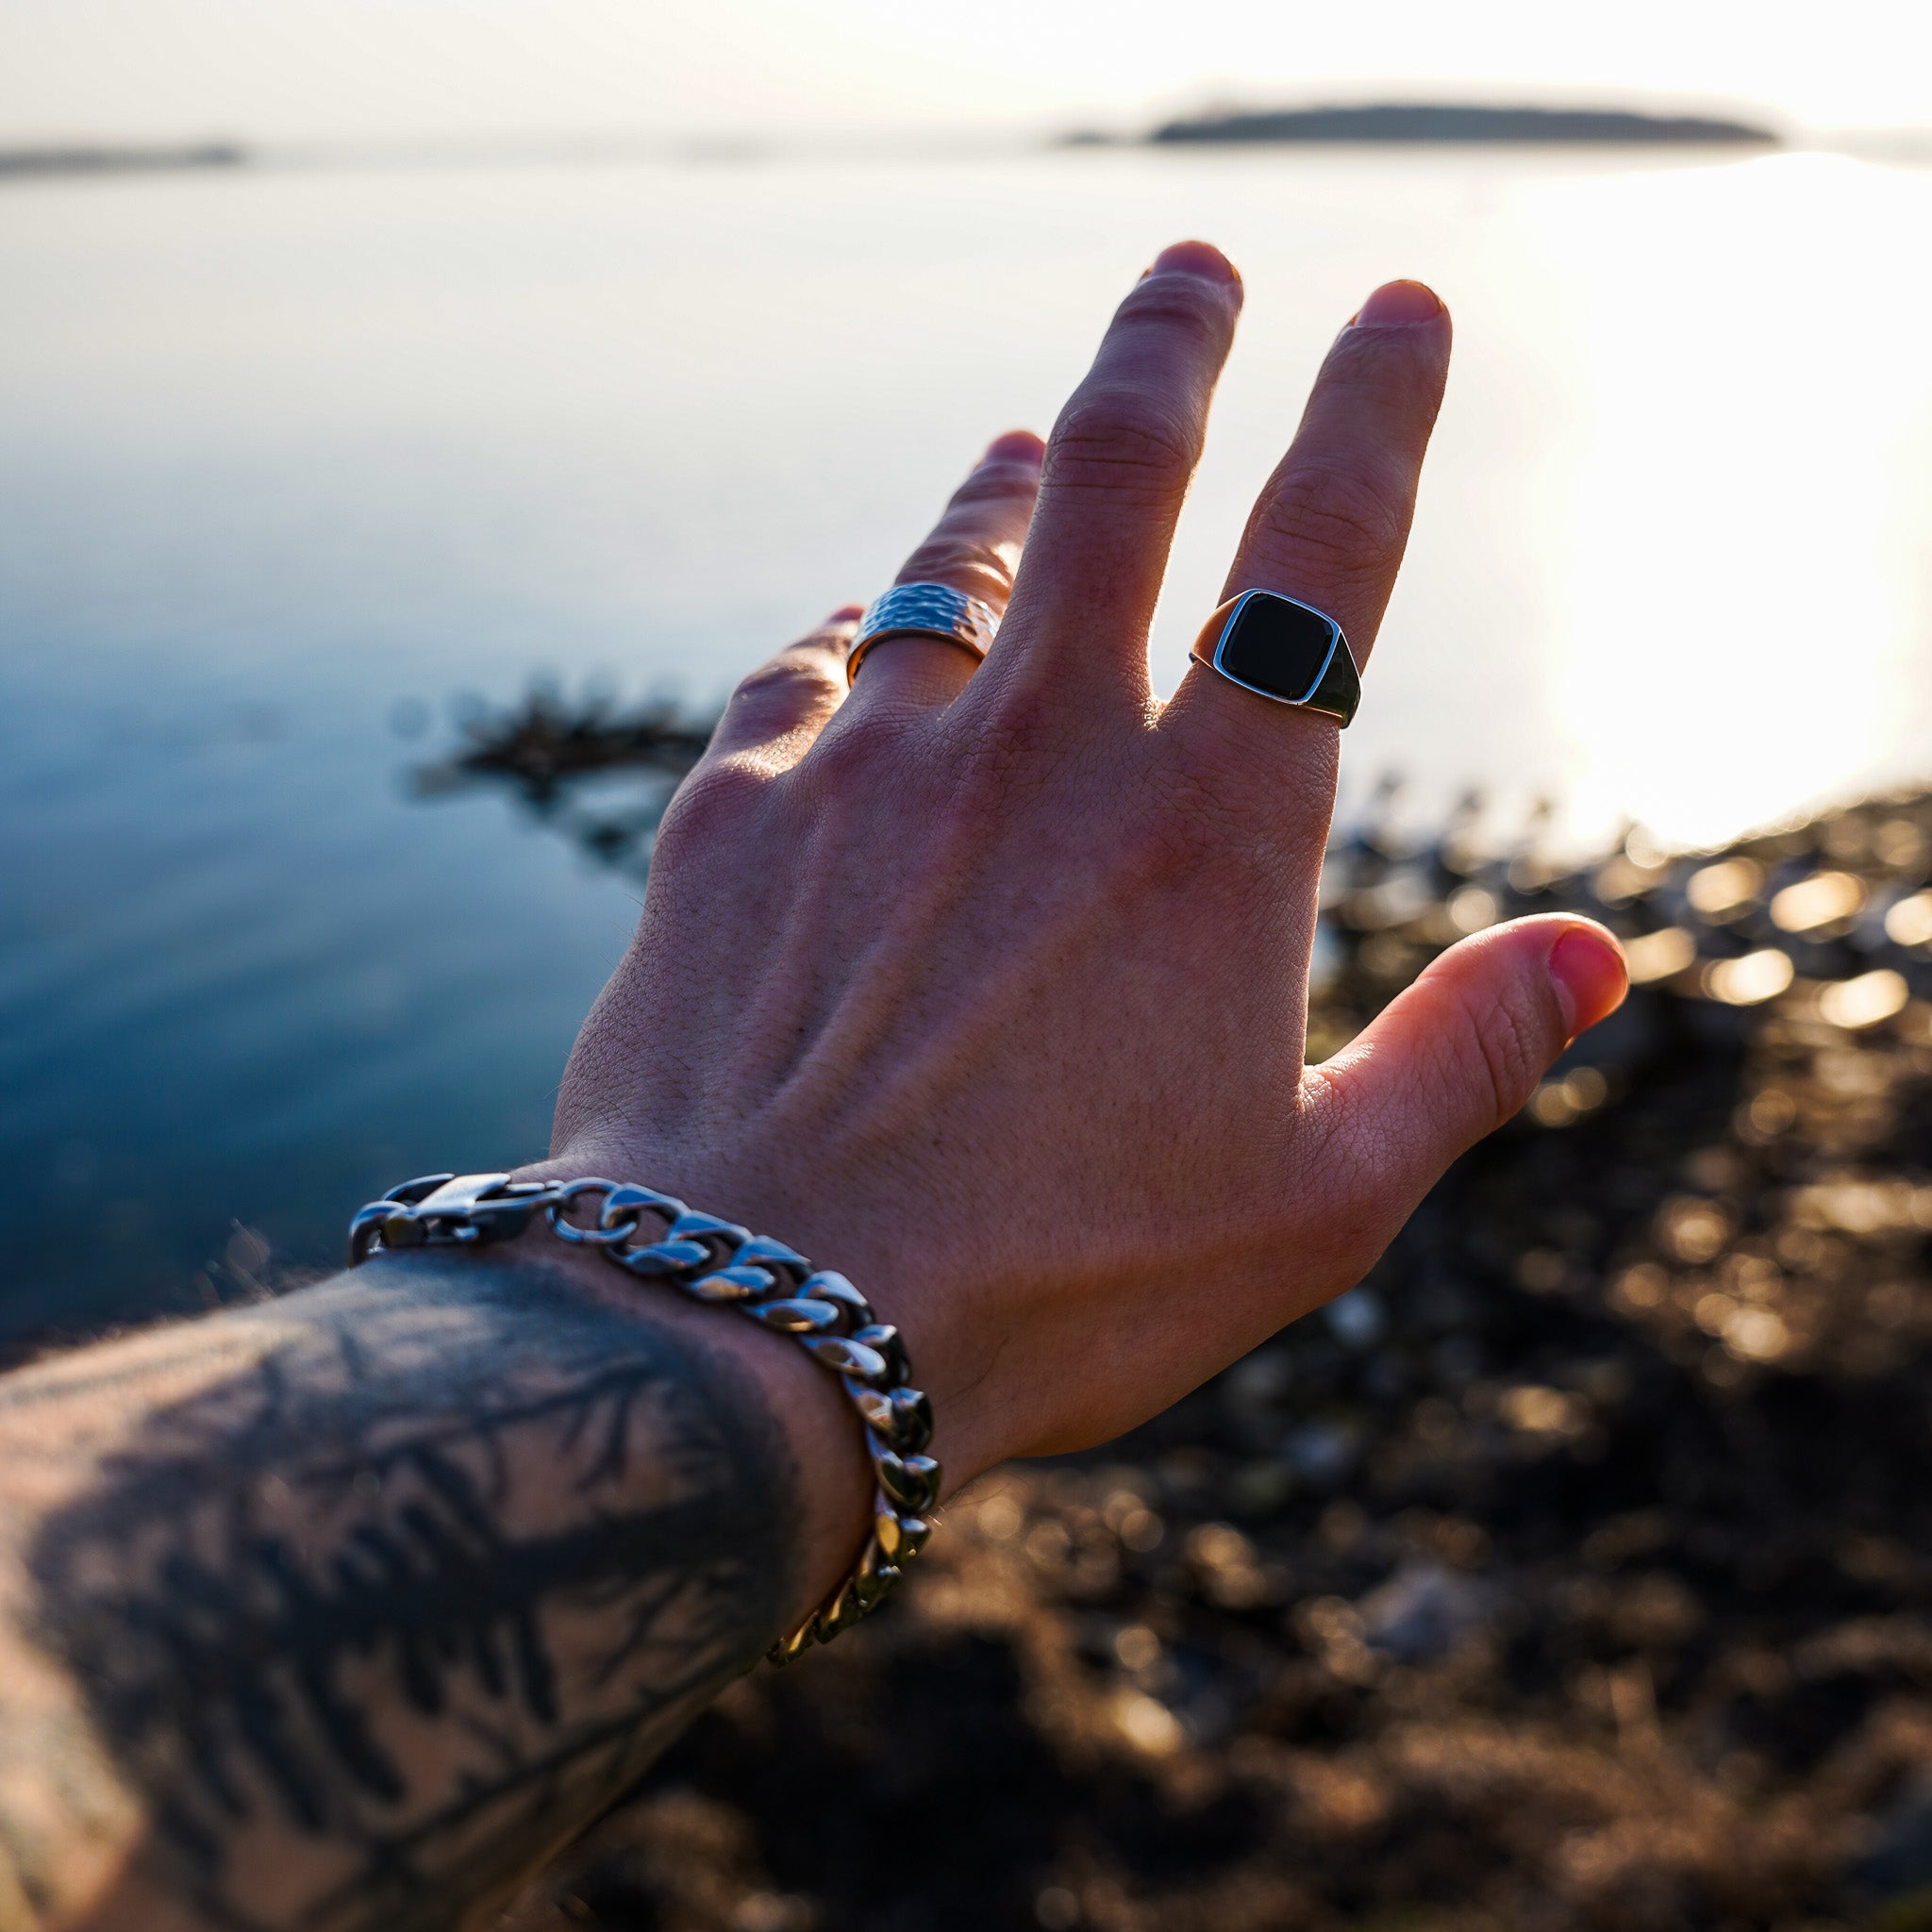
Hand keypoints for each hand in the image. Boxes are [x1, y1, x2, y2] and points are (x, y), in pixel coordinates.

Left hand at [523, 242, 1625, 1515]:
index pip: (1327, 550)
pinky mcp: (732, 814)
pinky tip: (856, 647)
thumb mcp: (1314, 1206)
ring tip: (1029, 449)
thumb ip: (1463, 1058)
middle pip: (1116, 468)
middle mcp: (1041, 752)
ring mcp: (871, 766)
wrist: (756, 1335)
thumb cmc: (1053, 1288)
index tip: (1400, 312)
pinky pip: (803, 674)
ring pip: (948, 561)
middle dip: (1168, 345)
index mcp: (1210, 830)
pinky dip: (851, 643)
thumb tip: (1598, 953)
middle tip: (1189, 270)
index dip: (1379, 407)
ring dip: (1003, 489)